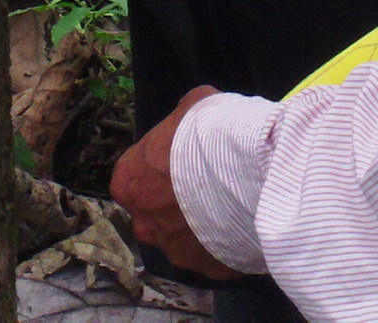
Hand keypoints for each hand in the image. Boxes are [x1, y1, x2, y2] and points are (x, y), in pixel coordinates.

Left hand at [113, 87, 238, 282]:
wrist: (248, 172)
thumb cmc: (210, 133)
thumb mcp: (193, 107)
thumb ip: (182, 121)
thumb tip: (191, 121)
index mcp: (129, 182)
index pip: (134, 178)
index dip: (158, 170)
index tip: (180, 164)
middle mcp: (144, 223)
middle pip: (155, 215)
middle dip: (176, 205)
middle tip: (206, 186)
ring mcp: (175, 251)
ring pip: (184, 240)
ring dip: (201, 226)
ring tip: (230, 205)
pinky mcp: (207, 270)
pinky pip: (215, 256)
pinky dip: (226, 243)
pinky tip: (244, 223)